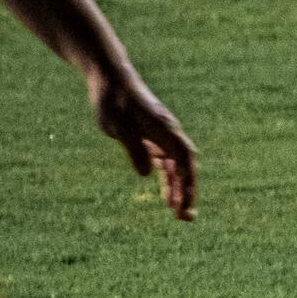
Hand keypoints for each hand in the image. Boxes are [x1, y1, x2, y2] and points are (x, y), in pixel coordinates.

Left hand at [92, 72, 198, 218]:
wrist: (109, 79)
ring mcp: (161, 136)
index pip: (184, 161)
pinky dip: (167, 179)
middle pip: (184, 168)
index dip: (187, 184)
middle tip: (185, 219)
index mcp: (165, 130)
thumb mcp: (118, 126)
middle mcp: (169, 134)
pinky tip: (165, 195)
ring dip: (177, 189)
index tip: (184, 205)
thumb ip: (135, 149)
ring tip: (177, 213)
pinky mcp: (151, 137)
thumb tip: (147, 174)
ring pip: (175, 167)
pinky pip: (164, 163)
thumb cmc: (112, 100)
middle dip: (187, 193)